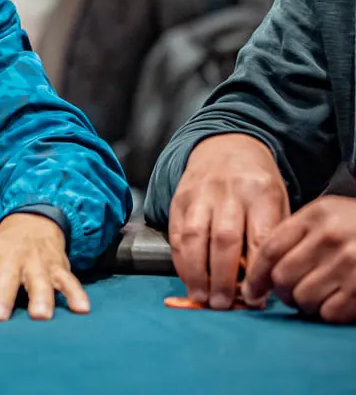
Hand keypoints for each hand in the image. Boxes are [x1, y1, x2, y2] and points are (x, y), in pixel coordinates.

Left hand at [0, 212, 85, 320]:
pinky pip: (69, 280)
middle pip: (7, 278)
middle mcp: (12, 258)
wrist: (31, 225)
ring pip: (39, 280)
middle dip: (2, 297)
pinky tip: (81, 308)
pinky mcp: (59, 268)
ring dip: (41, 297)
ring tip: (40, 316)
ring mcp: (37, 262)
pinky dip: (76, 293)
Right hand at [167, 133, 288, 308]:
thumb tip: (259, 287)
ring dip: (196, 272)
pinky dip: (180, 260)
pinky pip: (175, 233)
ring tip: (201, 297)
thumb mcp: (277, 203)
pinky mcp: (177, 199)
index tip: (255, 298)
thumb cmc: (257, 186)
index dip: (256, 273)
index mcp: (261, 192)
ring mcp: (198, 194)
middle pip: (223, 239)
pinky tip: (188, 277)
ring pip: (193, 236)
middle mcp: (228, 191)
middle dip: (222, 277)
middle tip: (223, 304)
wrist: (226, 148)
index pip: (259, 238)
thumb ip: (269, 240)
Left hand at [241, 195, 355, 322]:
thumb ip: (292, 234)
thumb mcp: (324, 216)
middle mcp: (332, 238)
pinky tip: (334, 302)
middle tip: (289, 294)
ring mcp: (351, 263)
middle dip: (281, 292)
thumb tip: (257, 271)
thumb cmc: (354, 226)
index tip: (250, 290)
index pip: (270, 249)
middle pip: (283, 277)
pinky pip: (330, 312)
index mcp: (316, 216)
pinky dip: (327, 313)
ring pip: (303, 297)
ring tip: (313, 297)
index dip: (255, 275)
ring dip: (304, 304)